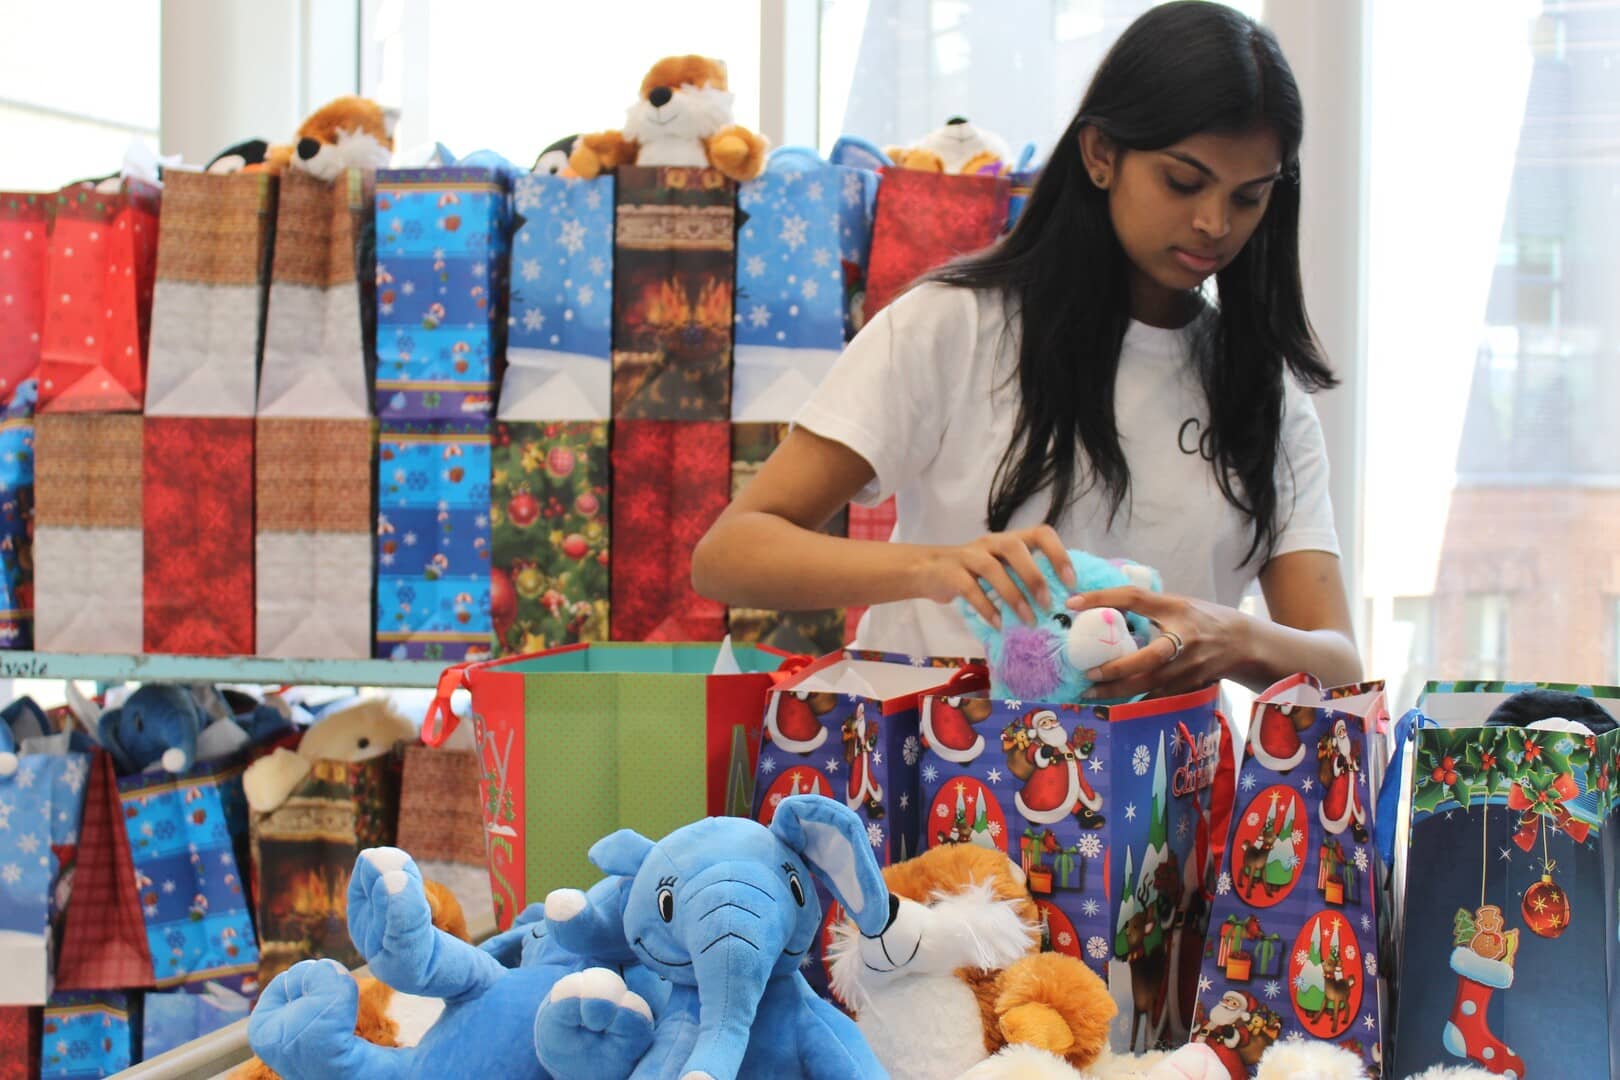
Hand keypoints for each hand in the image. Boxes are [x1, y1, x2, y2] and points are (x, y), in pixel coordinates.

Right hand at [913, 526, 1075, 629]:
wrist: (927, 570)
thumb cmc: (973, 572)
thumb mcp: (1001, 567)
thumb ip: (1023, 576)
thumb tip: (1060, 602)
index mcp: (1008, 539)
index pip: (1041, 533)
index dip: (1059, 554)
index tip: (1070, 582)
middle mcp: (990, 542)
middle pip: (1015, 548)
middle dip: (1034, 577)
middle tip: (1048, 605)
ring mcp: (969, 556)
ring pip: (993, 569)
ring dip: (1014, 596)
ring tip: (1028, 620)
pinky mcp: (951, 574)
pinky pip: (970, 590)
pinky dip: (987, 608)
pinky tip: (999, 624)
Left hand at [1067, 587, 1250, 698]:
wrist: (1242, 643)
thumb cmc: (1201, 619)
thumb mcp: (1175, 604)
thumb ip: (1143, 604)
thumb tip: (1097, 604)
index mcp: (1176, 609)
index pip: (1134, 598)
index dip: (1103, 598)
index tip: (1072, 603)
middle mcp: (1184, 639)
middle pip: (1148, 658)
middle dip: (1116, 668)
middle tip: (1088, 672)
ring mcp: (1189, 667)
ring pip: (1150, 684)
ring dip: (1118, 691)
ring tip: (1089, 693)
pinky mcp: (1190, 686)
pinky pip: (1158, 697)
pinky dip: (1135, 702)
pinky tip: (1112, 706)